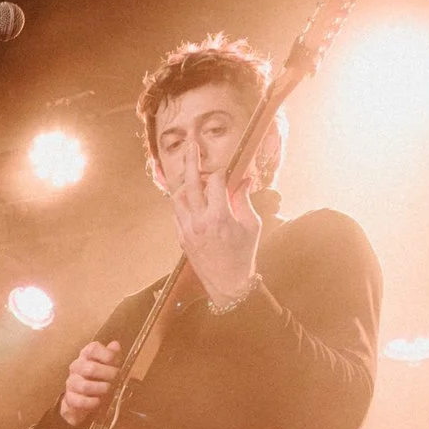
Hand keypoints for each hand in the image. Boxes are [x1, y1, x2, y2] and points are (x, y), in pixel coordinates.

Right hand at [59, 339, 122, 425]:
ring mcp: (71, 382)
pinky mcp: (70, 398)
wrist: (80, 397)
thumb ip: (111, 355)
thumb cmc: (97, 377)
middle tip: (116, 379)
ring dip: (100, 389)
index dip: (107, 355)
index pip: (93, 349)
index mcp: (86, 355)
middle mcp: (76, 367)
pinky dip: (91, 402)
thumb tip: (115, 345)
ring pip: (85, 386)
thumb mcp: (106, 365)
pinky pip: (80, 401)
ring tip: (108, 390)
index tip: (116, 363)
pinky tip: (98, 401)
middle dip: (108, 374)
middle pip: (91, 368)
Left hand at [168, 142, 261, 305]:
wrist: (228, 284)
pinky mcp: (182, 237)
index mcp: (219, 217)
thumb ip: (244, 200)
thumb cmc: (244, 254)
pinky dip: (182, 201)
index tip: (227, 168)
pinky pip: (177, 212)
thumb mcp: (251, 225)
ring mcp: (187, 230)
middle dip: (191, 161)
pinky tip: (189, 195)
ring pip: (178, 197)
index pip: (216, 182)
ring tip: (190, 171)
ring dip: (184, 182)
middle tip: (191, 145)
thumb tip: (244, 179)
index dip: (222, 171)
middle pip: (191, 183)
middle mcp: (199, 221)